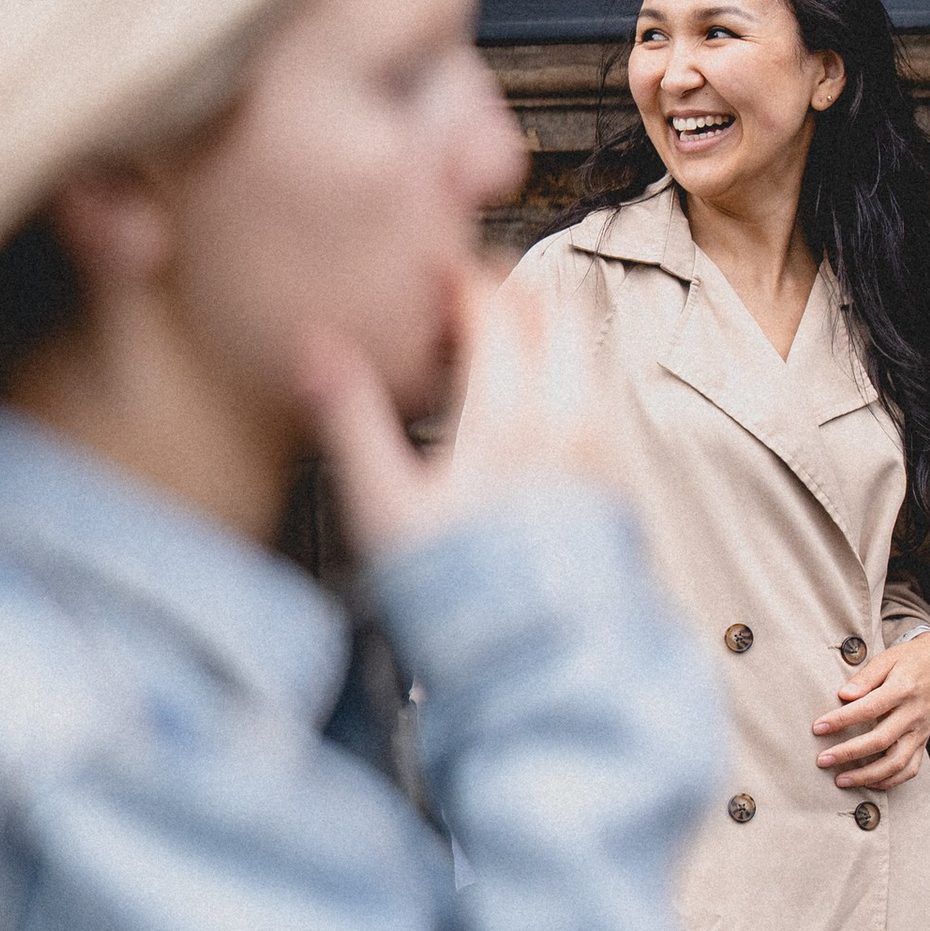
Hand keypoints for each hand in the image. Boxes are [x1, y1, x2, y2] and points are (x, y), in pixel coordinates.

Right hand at [302, 266, 608, 560]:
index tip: (433, 274)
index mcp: (506, 413)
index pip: (495, 306)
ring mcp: (599, 442)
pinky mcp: (615, 469)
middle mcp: (566, 416)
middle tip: (466, 295)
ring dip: (541, 326)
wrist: (539, 656)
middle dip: (510, 287)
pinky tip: (526, 401)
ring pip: (581, 346)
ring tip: (491, 344)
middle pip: (553, 309)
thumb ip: (351, 418)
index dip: (461, 276)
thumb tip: (314, 348)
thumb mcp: (384, 506)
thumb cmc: (455, 587)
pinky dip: (564, 369)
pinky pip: (596, 390)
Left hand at [814, 630, 929, 789]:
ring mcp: (921, 731)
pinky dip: (889, 781)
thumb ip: (865, 677)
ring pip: (897, 763)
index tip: (819, 727)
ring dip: (867, 776)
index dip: (842, 720)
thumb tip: (843, 695)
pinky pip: (910, 769)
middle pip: (881, 740)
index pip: (869, 709)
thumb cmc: (908, 659)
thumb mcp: (886, 658)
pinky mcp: (923, 741)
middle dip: (848, 753)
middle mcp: (914, 713)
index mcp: (904, 688)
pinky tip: (868, 782)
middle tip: (822, 760)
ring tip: (841, 780)